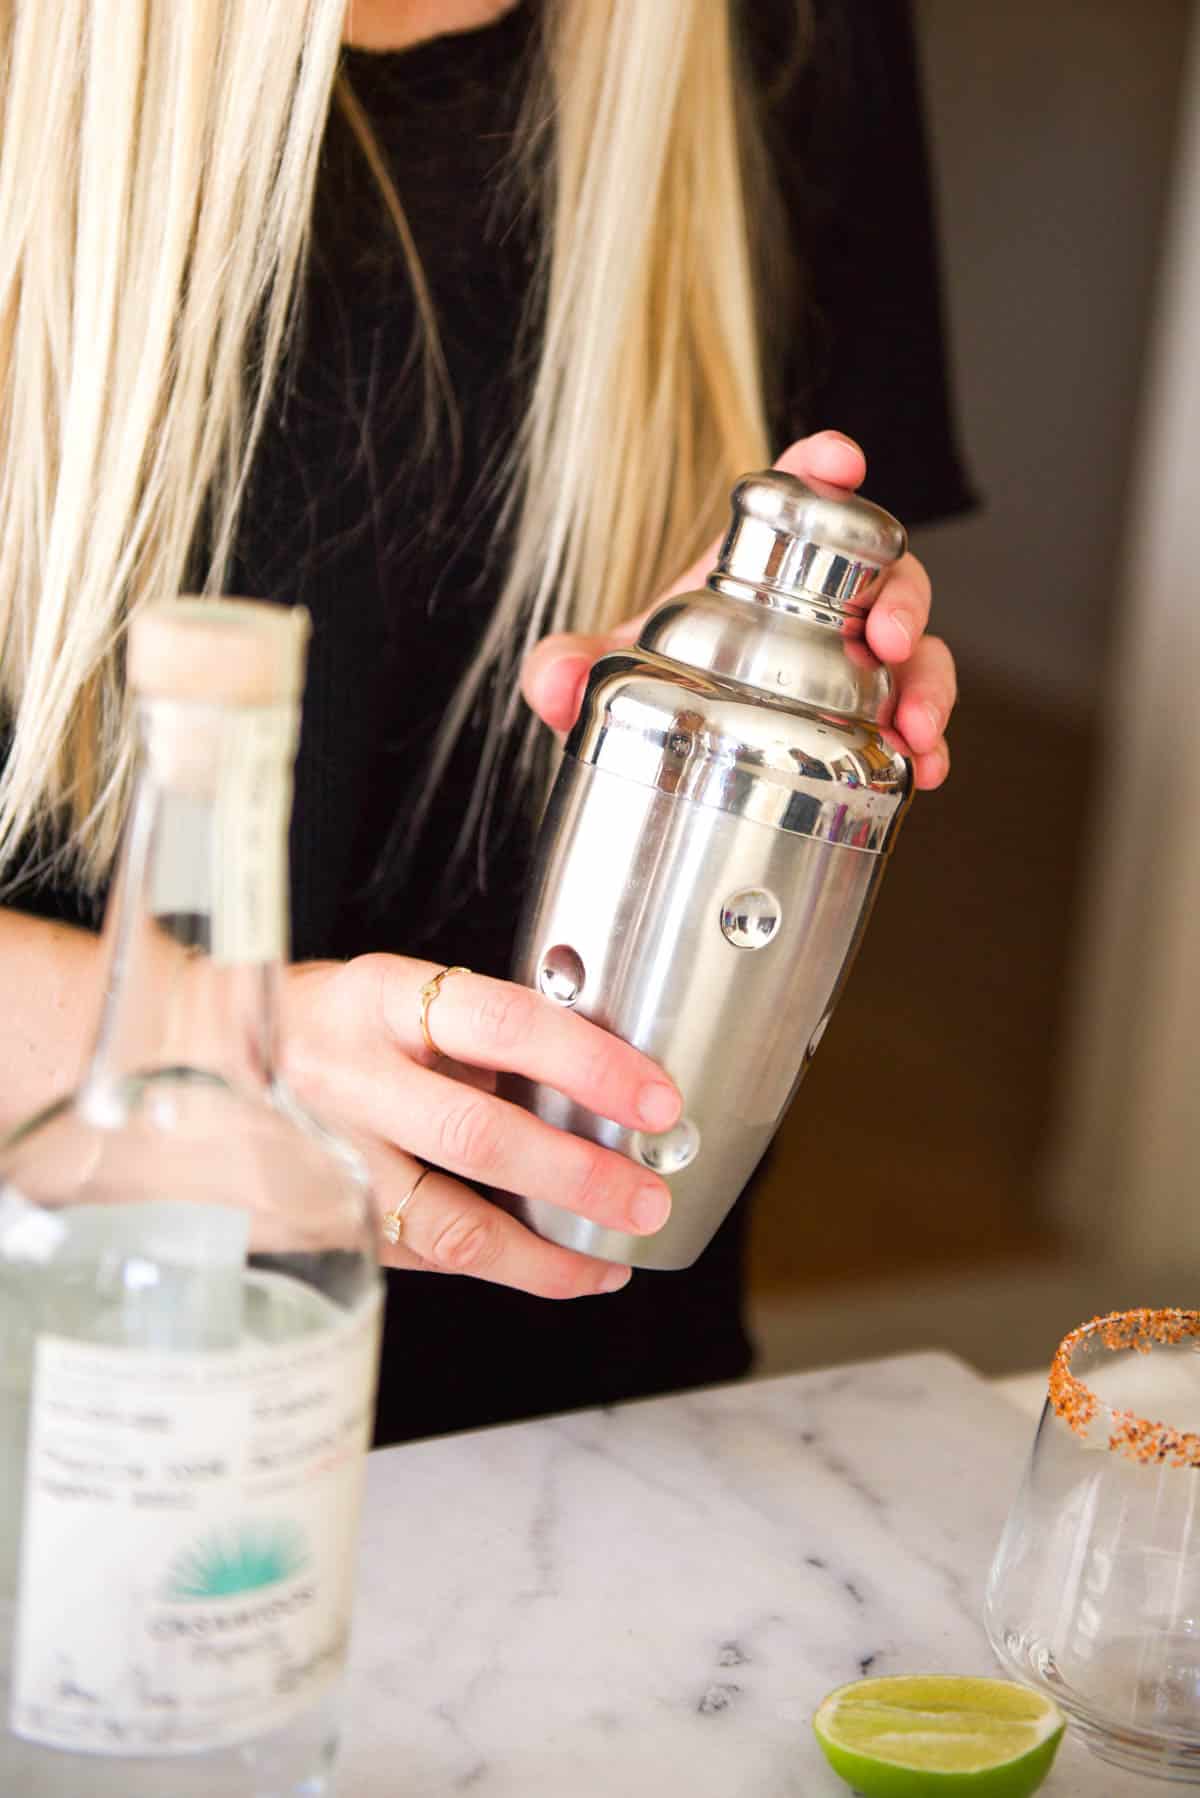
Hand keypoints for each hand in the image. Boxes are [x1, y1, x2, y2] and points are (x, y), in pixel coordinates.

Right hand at [280, 955, 681, 1296]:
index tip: (654, 1098)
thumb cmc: (314, 1026)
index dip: (590, 1064)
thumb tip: (598, 1078)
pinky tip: (554, 1265)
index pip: (502, 1023)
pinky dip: (501, 1266)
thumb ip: (470, 1031)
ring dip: (547, 1251)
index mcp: (377, 998)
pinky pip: (423, 1256)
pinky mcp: (317, 1222)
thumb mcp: (386, 995)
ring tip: (612, 1255)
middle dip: (580, 1175)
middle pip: (478, 1136)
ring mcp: (327, 1159)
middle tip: (647, 1196)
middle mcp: (348, 1077)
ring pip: (449, 1225)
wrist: (179, 1063)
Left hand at [520, 431, 955, 789]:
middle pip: (887, 572)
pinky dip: (928, 743)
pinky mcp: (872, 719)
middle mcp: (823, 605)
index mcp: (758, 566)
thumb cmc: (655, 680)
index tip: (840, 459)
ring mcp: (856, 664)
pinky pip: (915, 719)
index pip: (801, 497)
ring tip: (917, 728)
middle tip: (890, 639)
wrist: (672, 746)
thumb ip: (563, 668)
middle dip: (901, 597)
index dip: (823, 469)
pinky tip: (926, 771)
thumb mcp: (605, 671)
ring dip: (929, 681)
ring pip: (919, 651)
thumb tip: (555, 680)